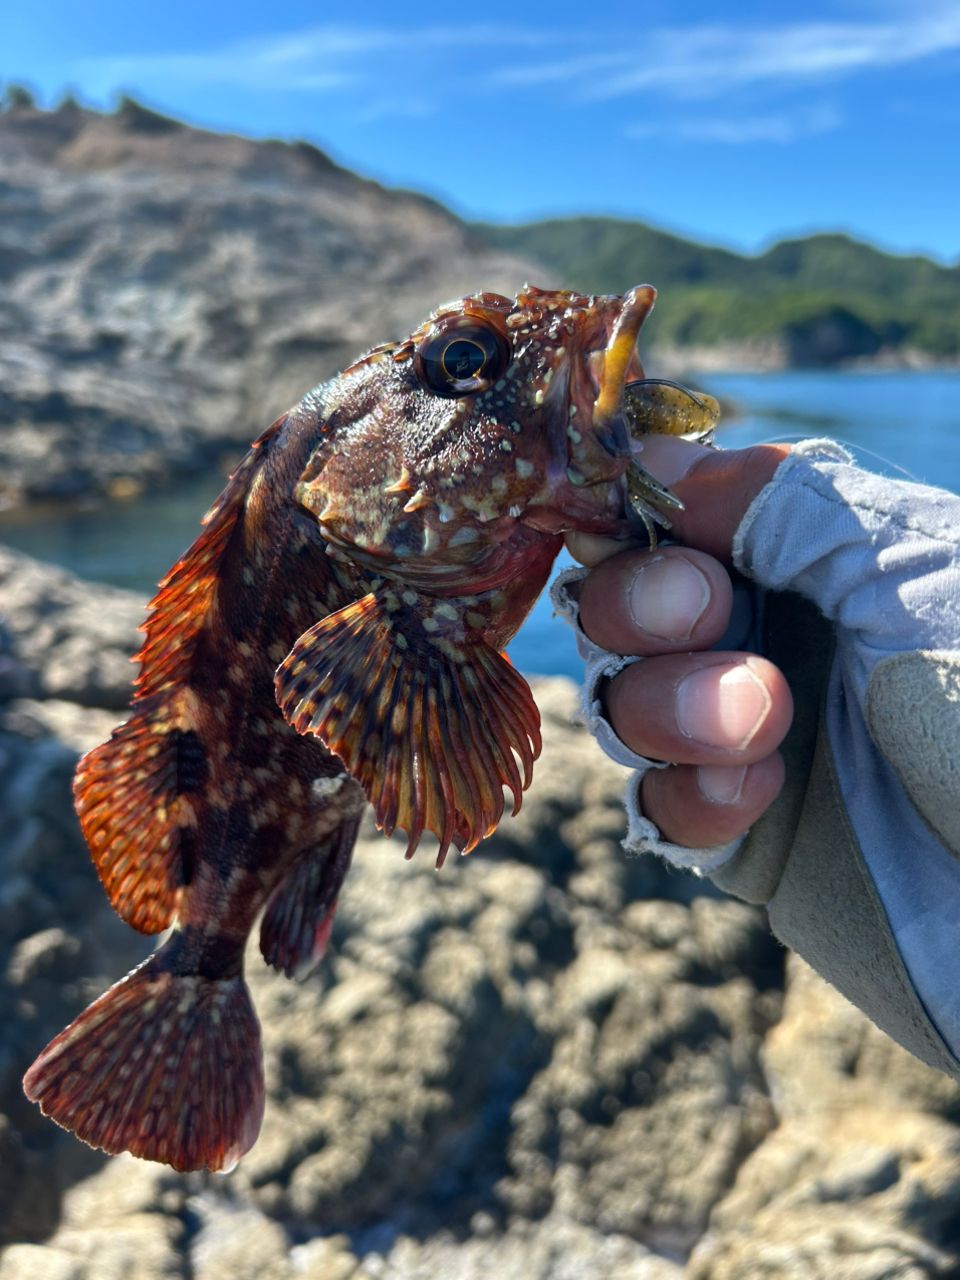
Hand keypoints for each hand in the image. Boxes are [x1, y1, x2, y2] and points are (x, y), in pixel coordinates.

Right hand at [567, 437, 793, 848]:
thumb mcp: (907, 567)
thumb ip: (780, 506)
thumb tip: (648, 459)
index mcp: (799, 549)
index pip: (665, 512)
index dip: (619, 510)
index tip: (610, 516)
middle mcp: (760, 633)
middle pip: (615, 605)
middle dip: (635, 605)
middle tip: (699, 610)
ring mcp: (742, 736)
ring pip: (623, 707)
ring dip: (665, 706)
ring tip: (759, 714)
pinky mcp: (746, 832)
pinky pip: (662, 811)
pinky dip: (686, 798)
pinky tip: (753, 790)